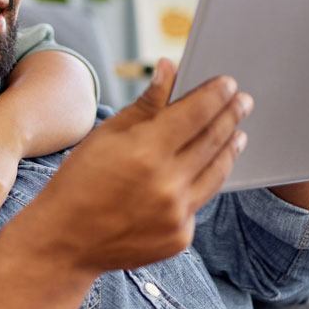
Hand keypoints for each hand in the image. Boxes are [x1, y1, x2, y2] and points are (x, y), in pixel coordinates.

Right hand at [31, 63, 253, 277]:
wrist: (65, 239)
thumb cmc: (79, 181)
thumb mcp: (106, 135)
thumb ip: (145, 104)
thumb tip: (169, 69)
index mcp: (146, 151)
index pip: (195, 113)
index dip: (215, 95)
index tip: (228, 83)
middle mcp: (168, 183)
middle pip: (213, 140)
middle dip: (231, 115)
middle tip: (242, 101)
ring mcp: (177, 213)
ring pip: (217, 172)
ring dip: (230, 147)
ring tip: (236, 132)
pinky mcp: (180, 236)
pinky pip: (200, 202)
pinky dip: (203, 182)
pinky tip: (203, 169)